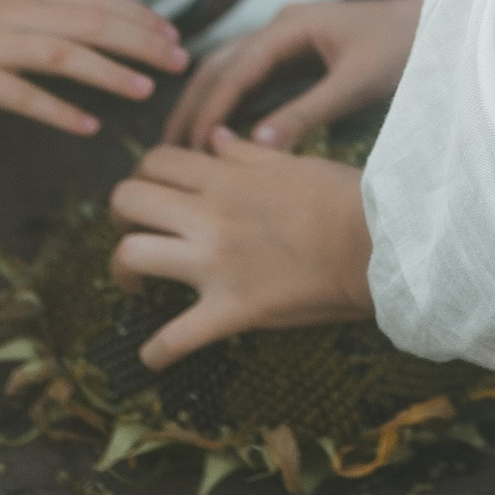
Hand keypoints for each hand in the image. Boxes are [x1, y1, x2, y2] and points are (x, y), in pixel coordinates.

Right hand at [0, 0, 185, 134]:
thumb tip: (101, 16)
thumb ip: (48, 4)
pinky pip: (20, 95)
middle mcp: (18, 12)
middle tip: (178, 61)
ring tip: (146, 91)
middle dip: (140, 41)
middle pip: (91, 22)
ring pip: (63, 55)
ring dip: (109, 72)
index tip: (172, 32)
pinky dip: (57, 110)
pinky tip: (88, 127)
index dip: (137, 13)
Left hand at [109, 141, 371, 363]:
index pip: (157, 160)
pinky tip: (152, 358)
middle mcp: (209, 216)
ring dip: (121, 270)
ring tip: (132, 282)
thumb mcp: (294, 162)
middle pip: (128, 200)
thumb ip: (247, 152)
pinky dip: (157, 351)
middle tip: (130, 228)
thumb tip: (215, 136)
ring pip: (132, 255)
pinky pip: (177, 337)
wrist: (376, 244)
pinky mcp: (231, 309)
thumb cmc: (345, 198)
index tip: (153, 189)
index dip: (144, 172)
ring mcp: (215, 264)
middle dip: (118, 213)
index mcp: (225, 178)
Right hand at [166, 0, 423, 153]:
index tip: (188, 148)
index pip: (234, 71)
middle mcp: (280, 27)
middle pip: (219, 67)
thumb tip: (256, 147)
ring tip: (183, 147)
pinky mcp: (299, 55)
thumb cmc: (402, 48)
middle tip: (165, 151)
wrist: (436, 23)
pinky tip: (220, 137)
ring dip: (207, 106)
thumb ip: (308, 113)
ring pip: (232, 72)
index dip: (209, 110)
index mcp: (290, 26)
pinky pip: (254, 81)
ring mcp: (288, 39)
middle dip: (191, 106)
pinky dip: (233, 106)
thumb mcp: (356, 83)